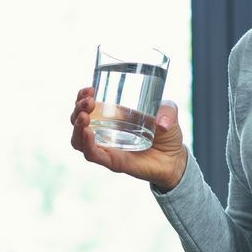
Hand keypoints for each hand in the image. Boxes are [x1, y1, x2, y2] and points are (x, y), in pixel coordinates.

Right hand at [69, 86, 187, 190]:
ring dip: (76, 127)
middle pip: (77, 121)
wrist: (174, 159)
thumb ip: (168, 112)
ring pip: (78, 140)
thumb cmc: (167, 134)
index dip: (81, 98)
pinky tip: (88, 133)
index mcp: (111, 117)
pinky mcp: (113, 162)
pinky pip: (93, 155)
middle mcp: (104, 132)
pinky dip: (87, 144)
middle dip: (77, 108)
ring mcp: (107, 147)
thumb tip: (162, 122)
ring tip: (84, 116)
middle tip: (88, 101)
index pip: (86, 106)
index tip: (88, 89)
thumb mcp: (169, 114)